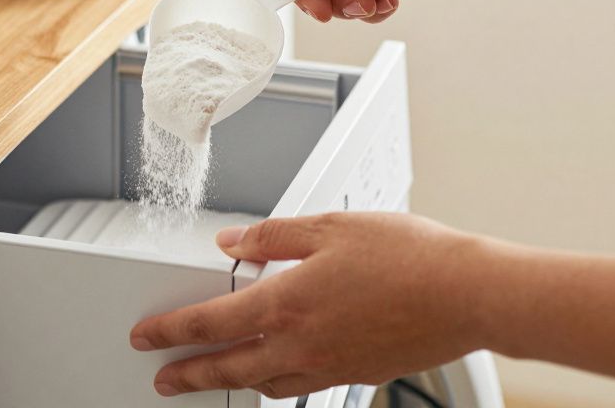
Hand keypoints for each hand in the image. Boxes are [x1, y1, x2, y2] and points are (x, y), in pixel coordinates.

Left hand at [128, 212, 490, 398]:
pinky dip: (274, 384)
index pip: (210, 323)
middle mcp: (302, 344)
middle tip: (162, 379)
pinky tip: (276, 376)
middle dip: (187, 375)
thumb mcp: (330, 226)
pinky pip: (300, 388)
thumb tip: (232, 241)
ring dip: (230, 382)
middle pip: (227, 368)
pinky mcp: (355, 375)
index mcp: (287, 302)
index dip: (170, 332)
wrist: (468, 295)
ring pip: (263, 384)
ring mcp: (329, 367)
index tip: (146, 337)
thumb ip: (273, 235)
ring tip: (213, 378)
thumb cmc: (409, 257)